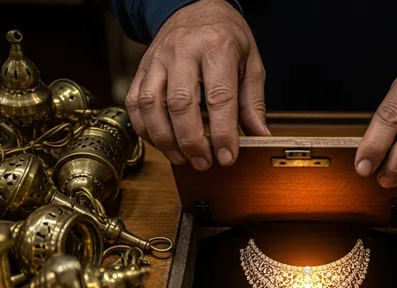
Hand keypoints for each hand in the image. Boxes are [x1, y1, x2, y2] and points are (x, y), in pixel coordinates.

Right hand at [126, 0, 267, 169]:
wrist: (195, 6)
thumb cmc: (226, 36)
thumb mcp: (251, 62)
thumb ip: (254, 102)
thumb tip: (260, 136)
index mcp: (217, 47)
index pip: (219, 97)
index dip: (222, 132)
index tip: (227, 157)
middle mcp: (184, 51)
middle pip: (181, 104)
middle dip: (192, 142)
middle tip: (204, 163)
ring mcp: (158, 59)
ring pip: (152, 105)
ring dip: (165, 140)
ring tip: (182, 158)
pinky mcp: (141, 68)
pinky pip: (135, 103)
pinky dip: (145, 129)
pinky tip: (162, 143)